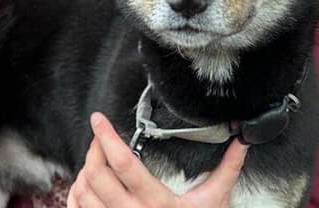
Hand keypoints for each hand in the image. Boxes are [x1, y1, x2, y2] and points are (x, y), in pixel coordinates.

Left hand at [68, 113, 246, 207]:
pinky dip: (77, 193)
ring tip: (96, 159)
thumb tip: (241, 142)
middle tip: (100, 136)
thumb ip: (227, 168)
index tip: (99, 119)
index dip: (107, 138)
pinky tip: (86, 183)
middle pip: (96, 175)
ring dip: (85, 170)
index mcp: (158, 203)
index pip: (124, 164)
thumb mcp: (215, 199)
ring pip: (83, 193)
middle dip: (93, 149)